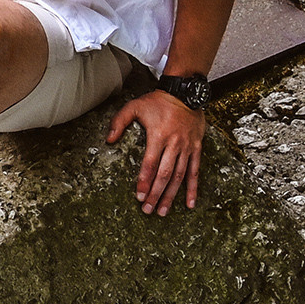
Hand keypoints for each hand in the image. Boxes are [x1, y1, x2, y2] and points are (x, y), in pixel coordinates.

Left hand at [107, 88, 205, 214]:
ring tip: (163, 211)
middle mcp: (174, 144)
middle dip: (156, 194)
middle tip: (148, 210)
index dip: (145, 181)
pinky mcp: (196, 148)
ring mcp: (187, 147)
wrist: (185, 92)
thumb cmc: (158, 101)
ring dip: (171, 195)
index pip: (150, 163)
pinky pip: (195, 171)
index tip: (140, 196)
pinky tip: (190, 203)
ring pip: (179, 176)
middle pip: (164, 174)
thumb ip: (119, 122)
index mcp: (158, 135)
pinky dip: (193, 188)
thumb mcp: (134, 106)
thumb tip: (108, 140)